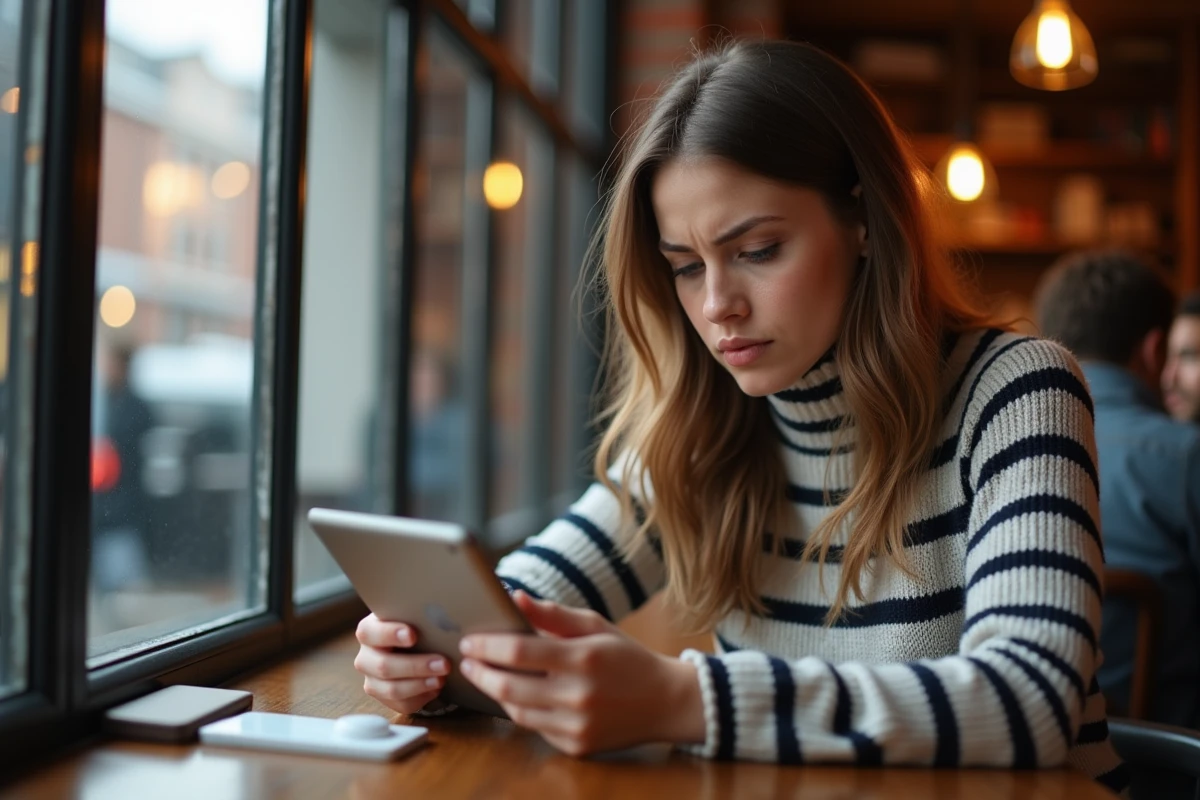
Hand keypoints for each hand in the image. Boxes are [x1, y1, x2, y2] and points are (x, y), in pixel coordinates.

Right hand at [353, 613, 451, 713]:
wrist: (414, 647)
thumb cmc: (415, 627)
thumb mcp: (413, 617)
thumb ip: (418, 616)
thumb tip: (440, 615)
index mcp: (368, 631)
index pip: (369, 633)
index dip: (390, 634)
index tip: (412, 635)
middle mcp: (365, 658)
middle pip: (383, 666)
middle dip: (415, 666)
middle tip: (443, 663)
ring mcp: (372, 680)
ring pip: (392, 689)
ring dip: (420, 684)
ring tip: (441, 679)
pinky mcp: (384, 699)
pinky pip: (402, 704)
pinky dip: (421, 697)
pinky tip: (436, 688)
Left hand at [457, 591, 705, 755]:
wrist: (666, 702)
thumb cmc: (627, 657)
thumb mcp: (596, 626)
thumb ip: (554, 614)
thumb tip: (513, 597)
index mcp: (583, 658)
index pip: (519, 651)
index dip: (487, 645)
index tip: (469, 640)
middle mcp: (578, 695)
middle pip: (509, 685)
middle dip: (480, 671)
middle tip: (466, 661)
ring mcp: (577, 725)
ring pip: (517, 711)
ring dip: (495, 692)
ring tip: (486, 675)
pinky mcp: (576, 746)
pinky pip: (535, 728)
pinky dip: (521, 710)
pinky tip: (515, 695)